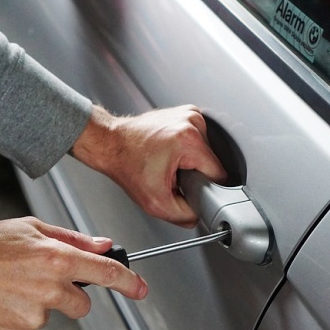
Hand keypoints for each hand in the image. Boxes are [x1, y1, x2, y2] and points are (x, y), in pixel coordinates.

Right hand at [0, 217, 146, 329]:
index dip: (129, 282)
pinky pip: (25, 328)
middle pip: (81, 305)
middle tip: (38, 280)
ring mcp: (32, 316)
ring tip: (6, 287)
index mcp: (56, 259)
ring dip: (35, 305)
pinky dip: (14, 317)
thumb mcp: (28, 228)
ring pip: (49, 315)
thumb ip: (71, 238)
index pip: (106, 273)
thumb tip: (103, 245)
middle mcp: (49, 289)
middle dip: (68, 296)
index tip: (141, 289)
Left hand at [71, 105, 226, 227]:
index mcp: (189, 140)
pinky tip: (171, 153)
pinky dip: (187, 150)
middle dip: (195, 174)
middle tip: (172, 176)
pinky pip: (198, 140)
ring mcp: (189, 114)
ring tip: (169, 163)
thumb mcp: (156, 203)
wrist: (111, 144)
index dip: (205, 188)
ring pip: (206, 152)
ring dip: (191, 162)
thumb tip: (200, 215)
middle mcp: (192, 122)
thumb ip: (185, 216)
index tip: (188, 188)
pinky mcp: (186, 113)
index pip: (219, 174)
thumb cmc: (127, 165)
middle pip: (212, 162)